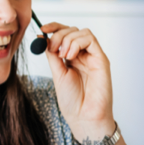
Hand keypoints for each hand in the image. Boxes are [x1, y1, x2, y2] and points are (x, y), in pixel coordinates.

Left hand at [40, 22, 114, 142]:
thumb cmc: (72, 101)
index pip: (64, 34)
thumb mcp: (57, 73)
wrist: (83, 116)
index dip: (54, 28)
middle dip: (59, 34)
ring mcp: (93, 56)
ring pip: (81, 32)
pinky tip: (71, 56)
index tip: (42, 29)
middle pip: (72, 30)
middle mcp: (83, 55)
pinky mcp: (101, 59)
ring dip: (68, 39)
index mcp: (72, 58)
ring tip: (63, 56)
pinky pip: (90, 39)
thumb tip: (43, 38)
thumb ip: (52, 55)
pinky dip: (77, 42)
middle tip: (52, 48)